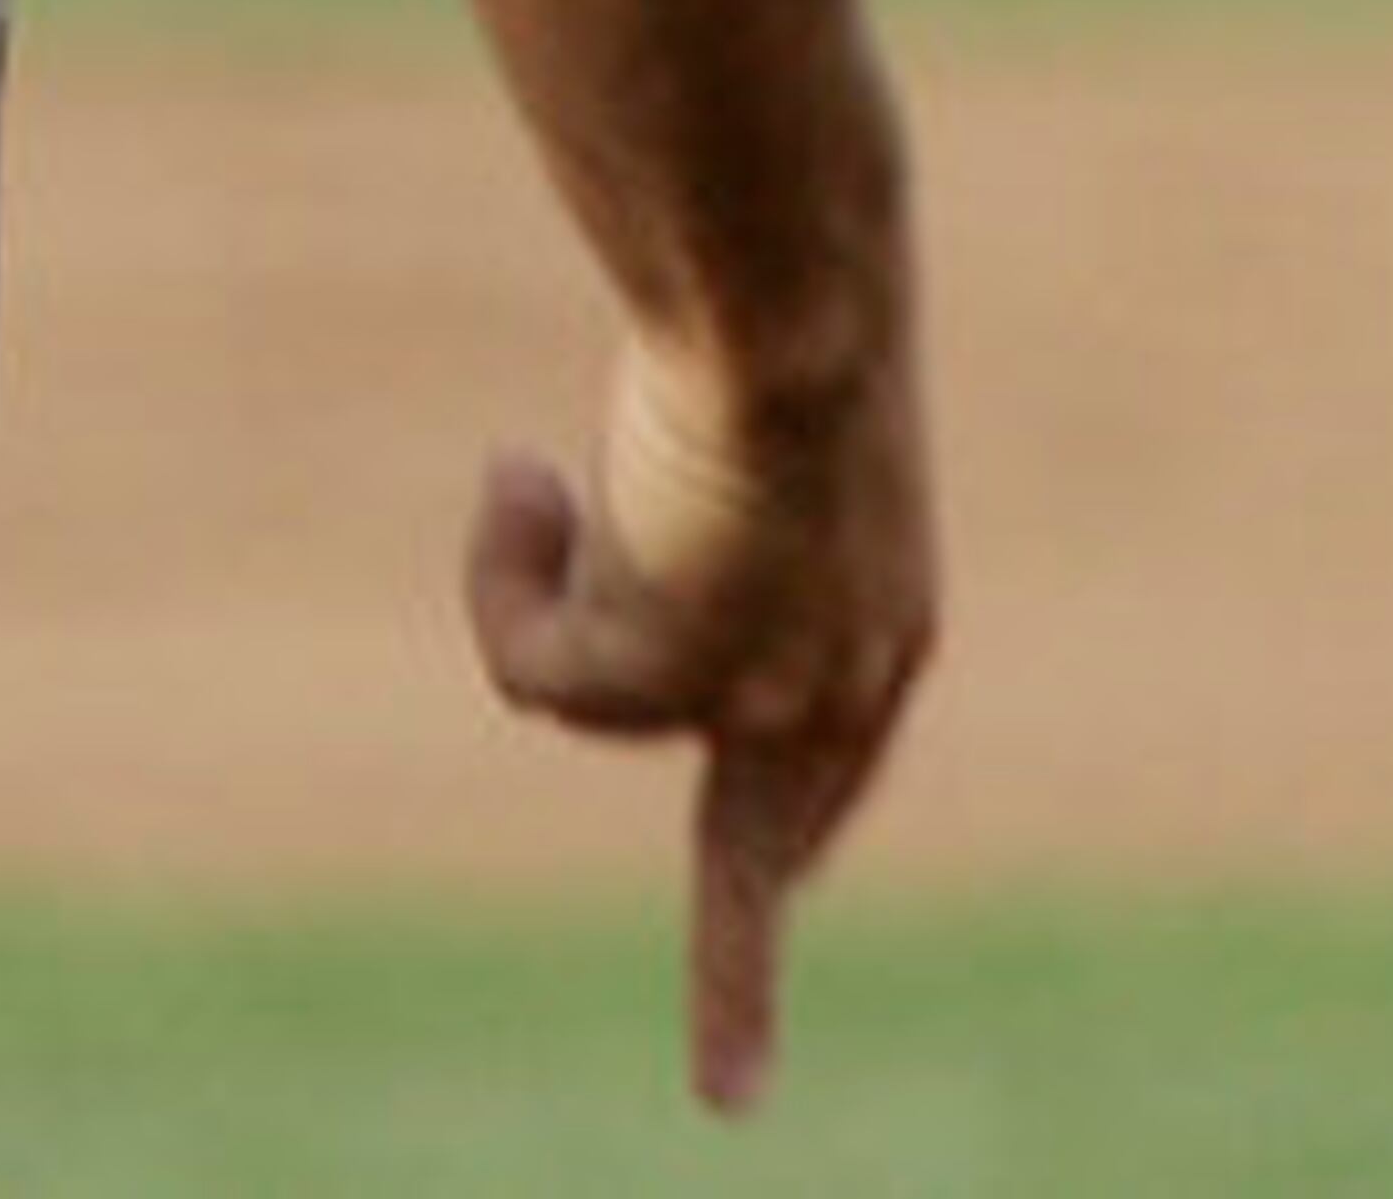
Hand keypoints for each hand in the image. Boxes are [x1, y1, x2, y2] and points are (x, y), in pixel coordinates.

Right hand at [465, 318, 939, 1114]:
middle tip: (731, 1102)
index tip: (788, 887)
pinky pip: (538, 673)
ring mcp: (761, 690)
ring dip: (537, 595)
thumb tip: (630, 555)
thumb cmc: (784, 304)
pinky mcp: (678, 679)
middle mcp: (843, 676)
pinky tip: (522, 475)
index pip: (840, 748)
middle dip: (734, 980)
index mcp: (886, 616)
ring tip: (537, 476)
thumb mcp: (763, 434)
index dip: (795, 818)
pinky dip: (506, 584)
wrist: (797, 290)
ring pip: (589, 700)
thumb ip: (713, 525)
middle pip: (758, 854)